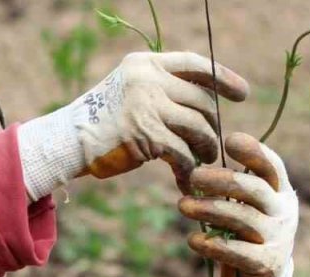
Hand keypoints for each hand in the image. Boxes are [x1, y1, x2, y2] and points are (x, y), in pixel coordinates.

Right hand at [18, 51, 249, 199]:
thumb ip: (160, 90)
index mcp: (145, 64)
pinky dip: (188, 169)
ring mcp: (148, 105)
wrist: (68, 142)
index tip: (241, 93)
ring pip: (199, 126)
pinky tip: (185, 180)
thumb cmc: (101, 123)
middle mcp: (148, 79)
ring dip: (205, 148)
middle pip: (202, 99)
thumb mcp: (130, 92)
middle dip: (212, 124)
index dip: (222, 77)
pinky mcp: (147, 134)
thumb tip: (203, 103)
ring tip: (202, 161)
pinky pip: (184, 152)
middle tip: (211, 145)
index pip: (195, 63)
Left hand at [178, 132, 297, 276]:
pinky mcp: (266, 265)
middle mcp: (284, 213)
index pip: (271, 166)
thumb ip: (234, 189)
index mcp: (281, 193)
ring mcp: (278, 239)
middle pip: (252, 189)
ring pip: (241, 218)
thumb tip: (197, 162)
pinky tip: (193, 240)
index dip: (253, 151)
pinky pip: (236, 251)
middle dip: (220, 180)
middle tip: (193, 176)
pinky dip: (212, 245)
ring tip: (182, 205)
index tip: (229, 139)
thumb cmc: (247, 238)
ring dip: (208, 209)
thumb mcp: (246, 210)